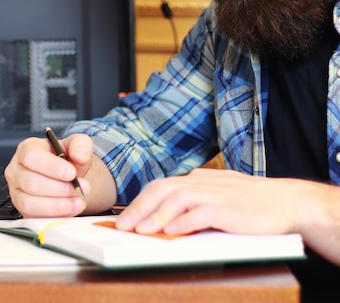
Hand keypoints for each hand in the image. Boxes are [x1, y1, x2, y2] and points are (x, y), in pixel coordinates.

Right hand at [4, 133, 95, 217]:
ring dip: (58, 205)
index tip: (71, 173)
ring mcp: (16, 192)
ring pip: (30, 203)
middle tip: (80, 189)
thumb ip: (81, 145)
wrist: (67, 176)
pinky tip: (70, 209)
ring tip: (78, 202)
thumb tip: (80, 155)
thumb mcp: (77, 145)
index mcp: (27, 149)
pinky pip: (34, 216)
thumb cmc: (66, 159)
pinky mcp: (22, 210)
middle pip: (31, 182)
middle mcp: (17, 170)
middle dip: (59, 189)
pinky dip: (55, 215)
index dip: (51, 167)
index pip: (31, 157)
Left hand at [116, 168, 339, 265]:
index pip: (160, 186)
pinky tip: (173, 232)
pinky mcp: (231, 209)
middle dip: (139, 208)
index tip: (123, 218)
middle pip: (162, 189)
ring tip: (143, 230)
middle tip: (123, 226)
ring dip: (157, 215)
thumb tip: (165, 218)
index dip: (139, 202)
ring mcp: (216, 194)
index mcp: (197, 179)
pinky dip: (185, 221)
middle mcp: (203, 183)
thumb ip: (193, 201)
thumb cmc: (252, 201)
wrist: (289, 201)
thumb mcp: (217, 195)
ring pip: (178, 198)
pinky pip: (202, 213)